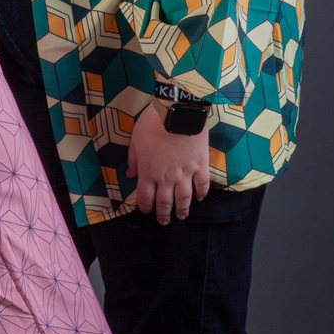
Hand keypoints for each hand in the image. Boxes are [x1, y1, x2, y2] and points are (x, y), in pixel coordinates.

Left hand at [126, 105, 210, 222]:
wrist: (178, 112)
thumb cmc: (152, 124)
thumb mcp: (135, 140)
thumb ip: (133, 159)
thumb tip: (130, 174)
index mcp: (149, 172)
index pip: (146, 196)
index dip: (146, 207)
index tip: (147, 212)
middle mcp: (167, 177)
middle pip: (165, 201)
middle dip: (163, 213)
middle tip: (164, 222)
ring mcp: (186, 173)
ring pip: (184, 197)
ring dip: (182, 209)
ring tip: (182, 216)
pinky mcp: (201, 165)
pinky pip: (202, 184)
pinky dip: (201, 193)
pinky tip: (200, 198)